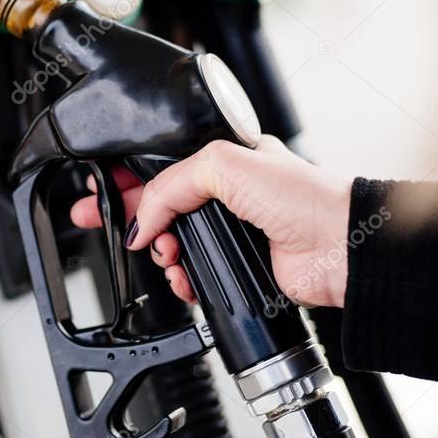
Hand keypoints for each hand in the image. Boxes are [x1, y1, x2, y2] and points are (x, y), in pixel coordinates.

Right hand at [70, 136, 351, 308]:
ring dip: (161, 250)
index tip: (100, 187)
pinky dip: (182, 278)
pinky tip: (182, 275)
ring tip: (165, 252)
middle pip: (160, 205)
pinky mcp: (236, 265)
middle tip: (96, 218)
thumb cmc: (303, 195)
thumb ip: (171, 185)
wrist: (340, 247)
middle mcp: (226, 193)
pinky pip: (193, 273)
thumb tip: (143, 219)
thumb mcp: (223, 166)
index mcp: (223, 159)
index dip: (128, 175)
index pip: (161, 164)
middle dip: (129, 215)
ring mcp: (230, 230)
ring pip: (172, 243)